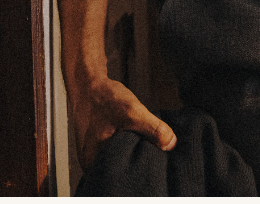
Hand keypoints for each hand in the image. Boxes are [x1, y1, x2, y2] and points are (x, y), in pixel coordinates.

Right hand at [58, 0, 175, 170]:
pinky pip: (117, 151)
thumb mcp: (132, 111)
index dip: (138, 172)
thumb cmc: (104, 97)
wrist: (89, 82)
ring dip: (134, 153)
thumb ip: (152, 128)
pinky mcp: (98, 145)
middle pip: (120, 171)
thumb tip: (170, 143)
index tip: (154, 162)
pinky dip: (128, 146)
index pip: (120, 178)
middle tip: (154, 153)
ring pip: (119, 160)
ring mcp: (93, 154)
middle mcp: (91, 163)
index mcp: (94, 162)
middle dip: (137, 163)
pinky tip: (138, 138)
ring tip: (147, 145)